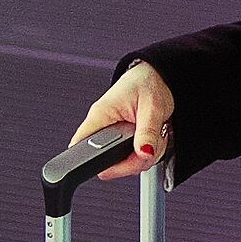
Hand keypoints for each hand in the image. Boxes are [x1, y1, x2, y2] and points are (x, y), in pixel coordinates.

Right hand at [71, 61, 174, 179]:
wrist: (158, 76)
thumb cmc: (149, 83)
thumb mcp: (152, 107)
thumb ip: (147, 132)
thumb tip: (143, 152)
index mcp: (101, 113)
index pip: (82, 145)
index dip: (95, 161)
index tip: (115, 165)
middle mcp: (104, 126)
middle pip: (109, 161)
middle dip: (134, 160)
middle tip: (149, 146)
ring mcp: (114, 135)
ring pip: (125, 162)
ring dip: (145, 156)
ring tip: (154, 135)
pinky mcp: (124, 141)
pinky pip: (134, 158)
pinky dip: (148, 152)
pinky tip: (153, 138)